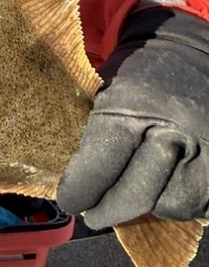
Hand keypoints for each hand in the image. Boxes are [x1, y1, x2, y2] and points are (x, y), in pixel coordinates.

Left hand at [57, 8, 208, 228]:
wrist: (190, 52)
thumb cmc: (138, 73)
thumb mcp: (105, 90)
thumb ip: (92, 136)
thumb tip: (75, 186)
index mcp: (133, 107)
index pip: (100, 166)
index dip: (80, 191)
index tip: (71, 201)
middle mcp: (174, 130)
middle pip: (136, 194)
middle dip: (109, 209)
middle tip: (94, 213)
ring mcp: (206, 148)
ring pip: (171, 204)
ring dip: (148, 206)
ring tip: (135, 191)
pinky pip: (199, 203)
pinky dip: (178, 201)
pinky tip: (164, 186)